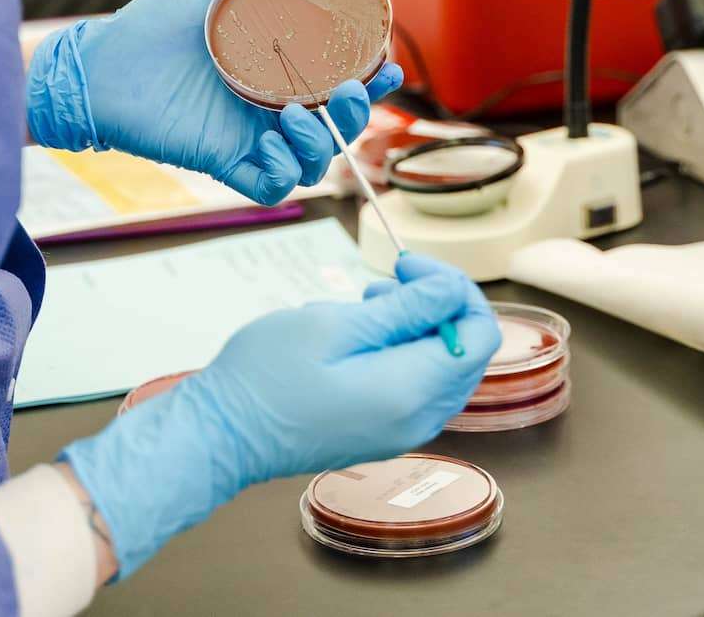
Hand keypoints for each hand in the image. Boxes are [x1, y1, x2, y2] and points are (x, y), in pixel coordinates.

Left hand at [27, 0, 404, 204]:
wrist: (103, 62)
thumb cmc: (151, 27)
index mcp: (275, 73)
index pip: (337, 85)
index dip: (370, 82)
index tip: (387, 66)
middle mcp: (268, 110)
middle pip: (336, 127)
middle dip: (358, 113)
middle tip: (351, 87)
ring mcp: (248, 139)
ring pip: (313, 162)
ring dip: (322, 142)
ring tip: (299, 114)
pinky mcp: (223, 162)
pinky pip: (271, 186)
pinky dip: (286, 171)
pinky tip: (278, 141)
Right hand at [58, 256, 499, 577]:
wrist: (221, 435)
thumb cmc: (266, 375)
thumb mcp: (334, 325)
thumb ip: (404, 310)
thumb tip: (453, 291)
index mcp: (412, 391)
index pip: (481, 334)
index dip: (456, 289)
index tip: (408, 267)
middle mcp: (417, 420)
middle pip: (467, 352)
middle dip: (438, 305)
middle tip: (387, 280)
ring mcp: (400, 433)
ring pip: (443, 368)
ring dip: (417, 326)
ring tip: (366, 303)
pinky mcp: (380, 434)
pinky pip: (416, 386)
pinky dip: (401, 352)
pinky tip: (357, 336)